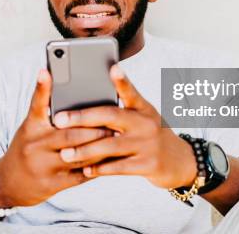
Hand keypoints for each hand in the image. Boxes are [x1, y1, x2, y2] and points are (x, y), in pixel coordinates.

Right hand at [0, 69, 112, 206]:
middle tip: (112, 122)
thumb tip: (69, 92)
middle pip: (68, 134)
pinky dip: (95, 167)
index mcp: (31, 128)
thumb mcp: (30, 128)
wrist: (9, 182)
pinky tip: (109, 160)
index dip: (42, 87)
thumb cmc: (27, 147)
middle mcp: (35, 145)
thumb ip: (47, 113)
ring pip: (77, 155)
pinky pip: (79, 175)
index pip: (36, 104)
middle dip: (93, 129)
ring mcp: (43, 166)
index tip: (47, 71)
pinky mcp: (52, 184)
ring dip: (99, 147)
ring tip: (115, 138)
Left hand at [52, 65, 196, 188]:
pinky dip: (100, 169)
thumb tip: (87, 102)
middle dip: (82, 117)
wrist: (179, 161)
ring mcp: (147, 145)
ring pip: (110, 145)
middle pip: (110, 116)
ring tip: (65, 153)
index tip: (112, 67)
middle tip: (59, 120)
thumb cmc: (151, 134)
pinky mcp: (147, 165)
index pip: (131, 91)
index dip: (122, 80)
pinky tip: (86, 170)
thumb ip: (122, 110)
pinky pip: (118, 167)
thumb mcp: (144, 117)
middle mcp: (146, 123)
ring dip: (85, 150)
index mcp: (143, 108)